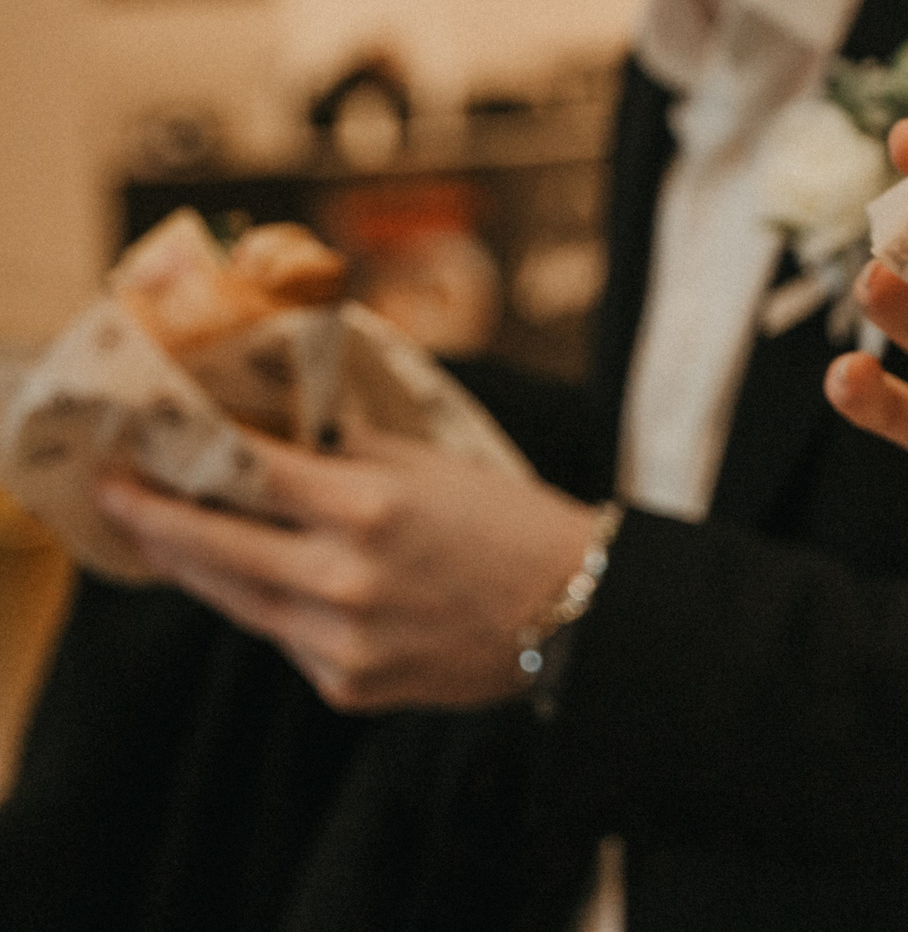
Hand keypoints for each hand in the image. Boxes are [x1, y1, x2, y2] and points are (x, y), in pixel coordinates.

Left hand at [95, 415, 596, 711]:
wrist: (579, 612)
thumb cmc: (512, 523)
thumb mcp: (434, 465)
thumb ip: (351, 453)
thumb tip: (284, 433)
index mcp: (371, 508)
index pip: (250, 474)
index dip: (191, 455)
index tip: (148, 441)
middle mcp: (345, 580)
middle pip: (217, 546)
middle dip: (157, 519)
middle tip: (116, 494)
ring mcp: (341, 643)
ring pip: (238, 600)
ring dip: (197, 567)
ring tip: (167, 539)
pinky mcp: (348, 686)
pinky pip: (284, 640)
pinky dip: (272, 608)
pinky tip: (270, 584)